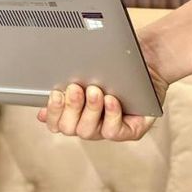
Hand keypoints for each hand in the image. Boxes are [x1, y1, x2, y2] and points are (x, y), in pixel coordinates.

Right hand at [36, 45, 167, 140]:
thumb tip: (42, 109)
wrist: (148, 60)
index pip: (56, 123)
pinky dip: (111, 114)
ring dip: (90, 109)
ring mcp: (109, 128)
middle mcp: (90, 124)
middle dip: (71, 107)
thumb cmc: (115, 65)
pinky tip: (111, 99)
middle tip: (75, 88)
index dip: (53, 111)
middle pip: (69, 128)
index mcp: (76, 113)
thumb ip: (64, 89)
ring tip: (95, 90)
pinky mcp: (130, 130)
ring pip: (89, 131)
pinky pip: (114, 131)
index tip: (56, 92)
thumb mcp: (86, 74)